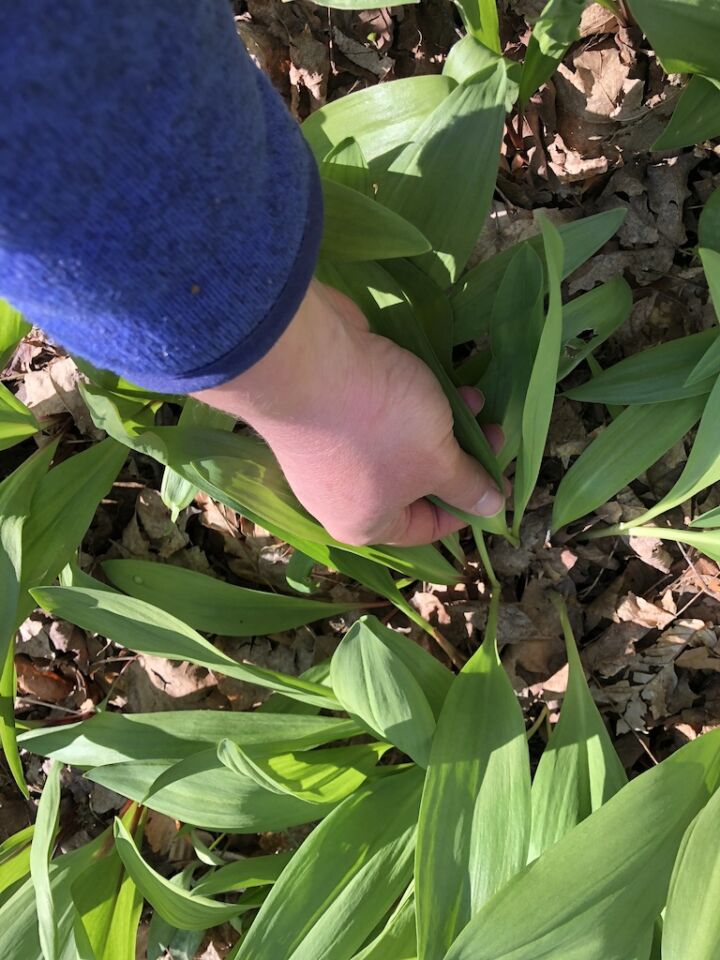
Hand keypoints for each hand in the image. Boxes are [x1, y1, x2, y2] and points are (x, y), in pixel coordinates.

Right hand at [193, 280, 504, 546]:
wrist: (309, 362)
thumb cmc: (381, 427)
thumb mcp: (438, 461)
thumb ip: (467, 486)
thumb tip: (493, 508)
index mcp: (365, 523)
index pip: (425, 528)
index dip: (466, 507)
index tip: (495, 480)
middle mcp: (340, 495)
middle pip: (412, 483)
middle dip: (456, 457)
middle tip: (493, 431)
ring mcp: (329, 451)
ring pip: (396, 446)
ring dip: (438, 425)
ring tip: (474, 398)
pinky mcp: (325, 410)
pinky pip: (375, 417)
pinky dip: (406, 403)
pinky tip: (436, 379)